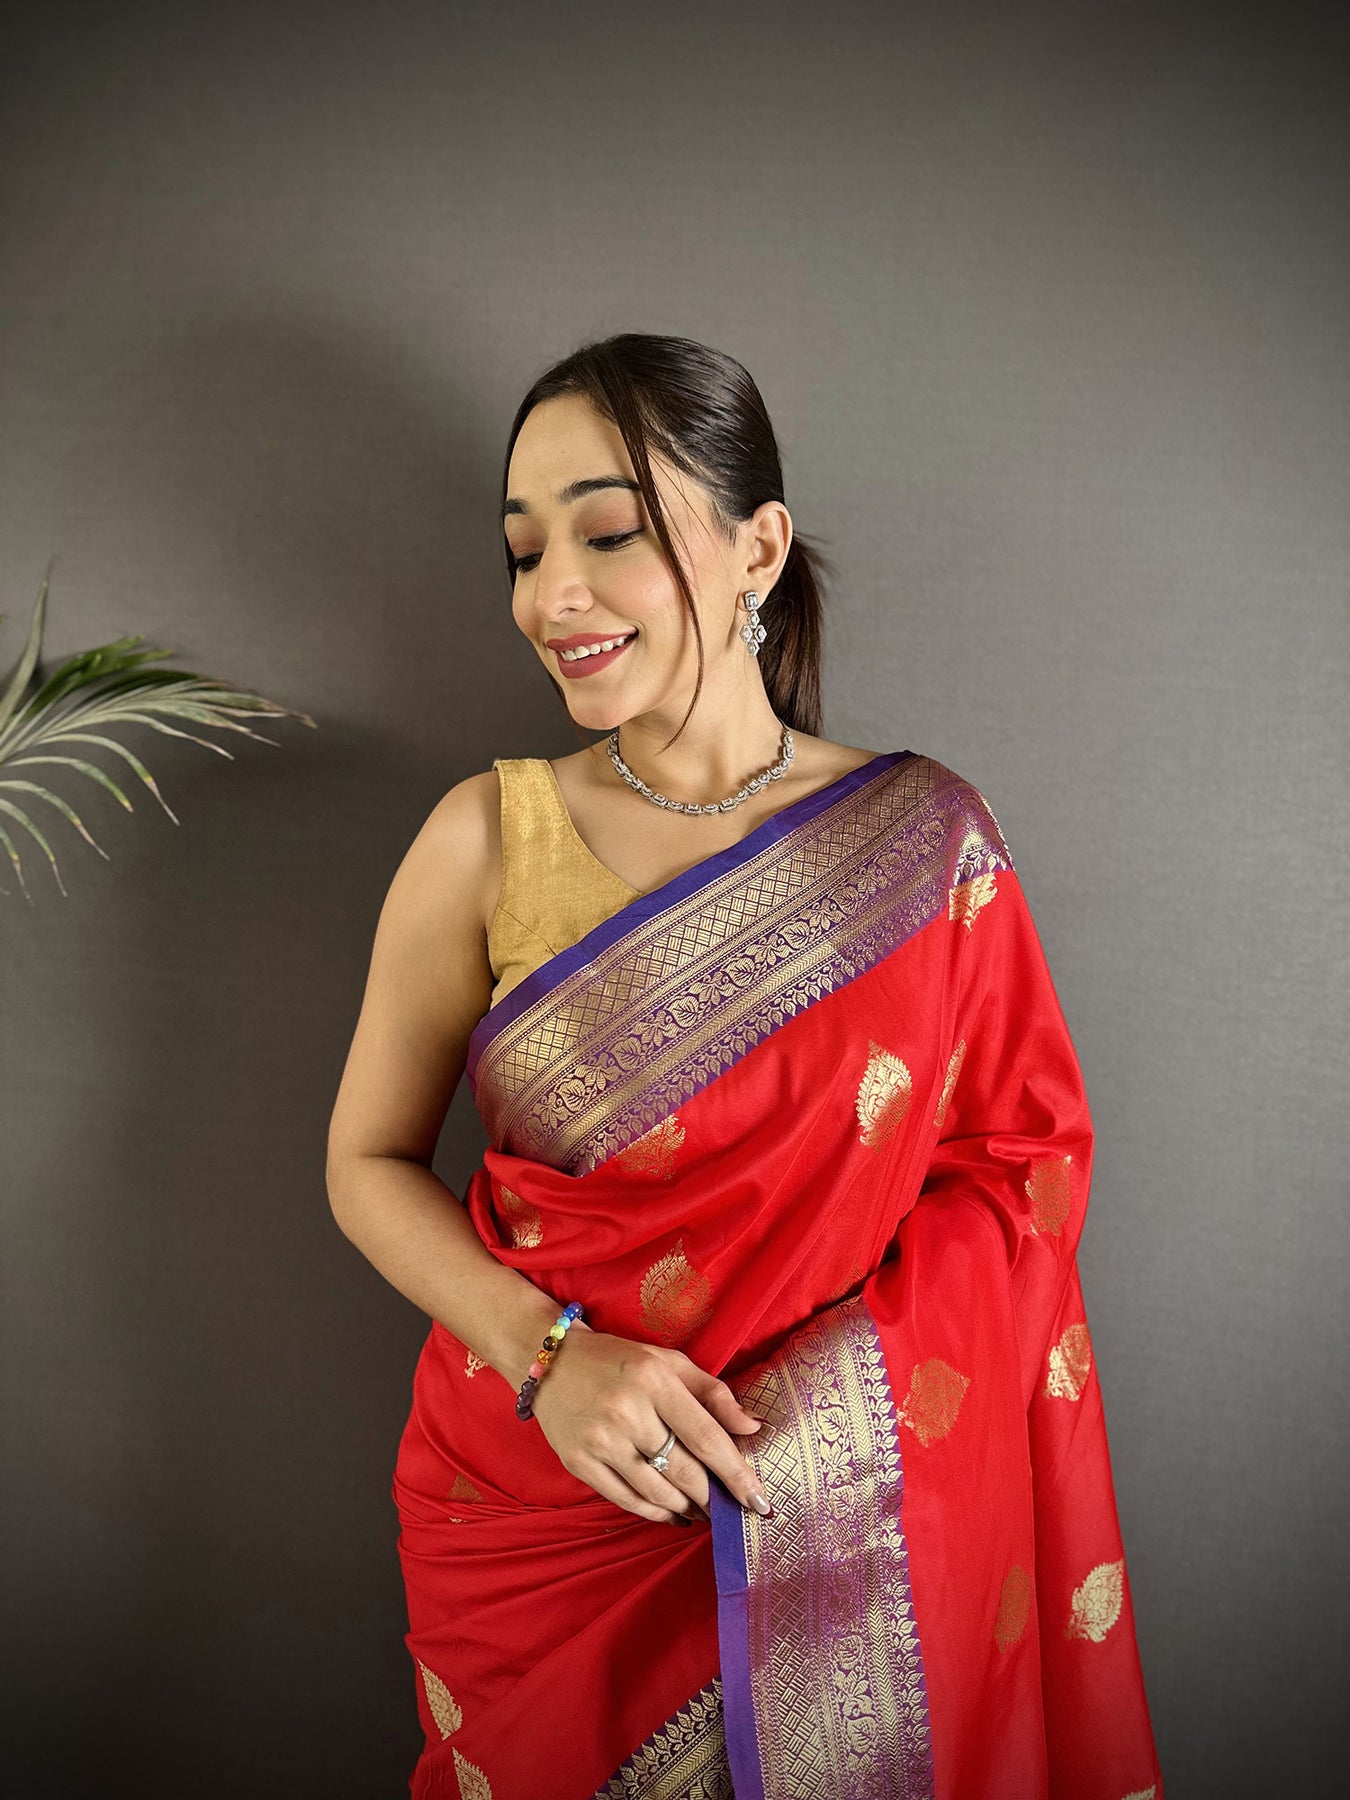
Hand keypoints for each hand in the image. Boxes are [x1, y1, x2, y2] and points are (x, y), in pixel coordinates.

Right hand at [531, 1322, 770, 1525]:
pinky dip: (655, 1512)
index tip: (759, 1501)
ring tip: (705, 1512)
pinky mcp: (579, 1462)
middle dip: (714, 1497)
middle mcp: (626, 1411)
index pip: (706, 1436)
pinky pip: (626, 1500)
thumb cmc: (621, 1361)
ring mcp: (600, 1440)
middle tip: (732, 1511)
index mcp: (654, 1380)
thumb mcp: (669, 1362)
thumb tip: (753, 1428)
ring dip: (688, 1508)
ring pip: (657, 1491)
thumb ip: (713, 1393)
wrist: (553, 1361)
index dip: (737, 1474)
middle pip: (684, 1470)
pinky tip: (674, 1514)